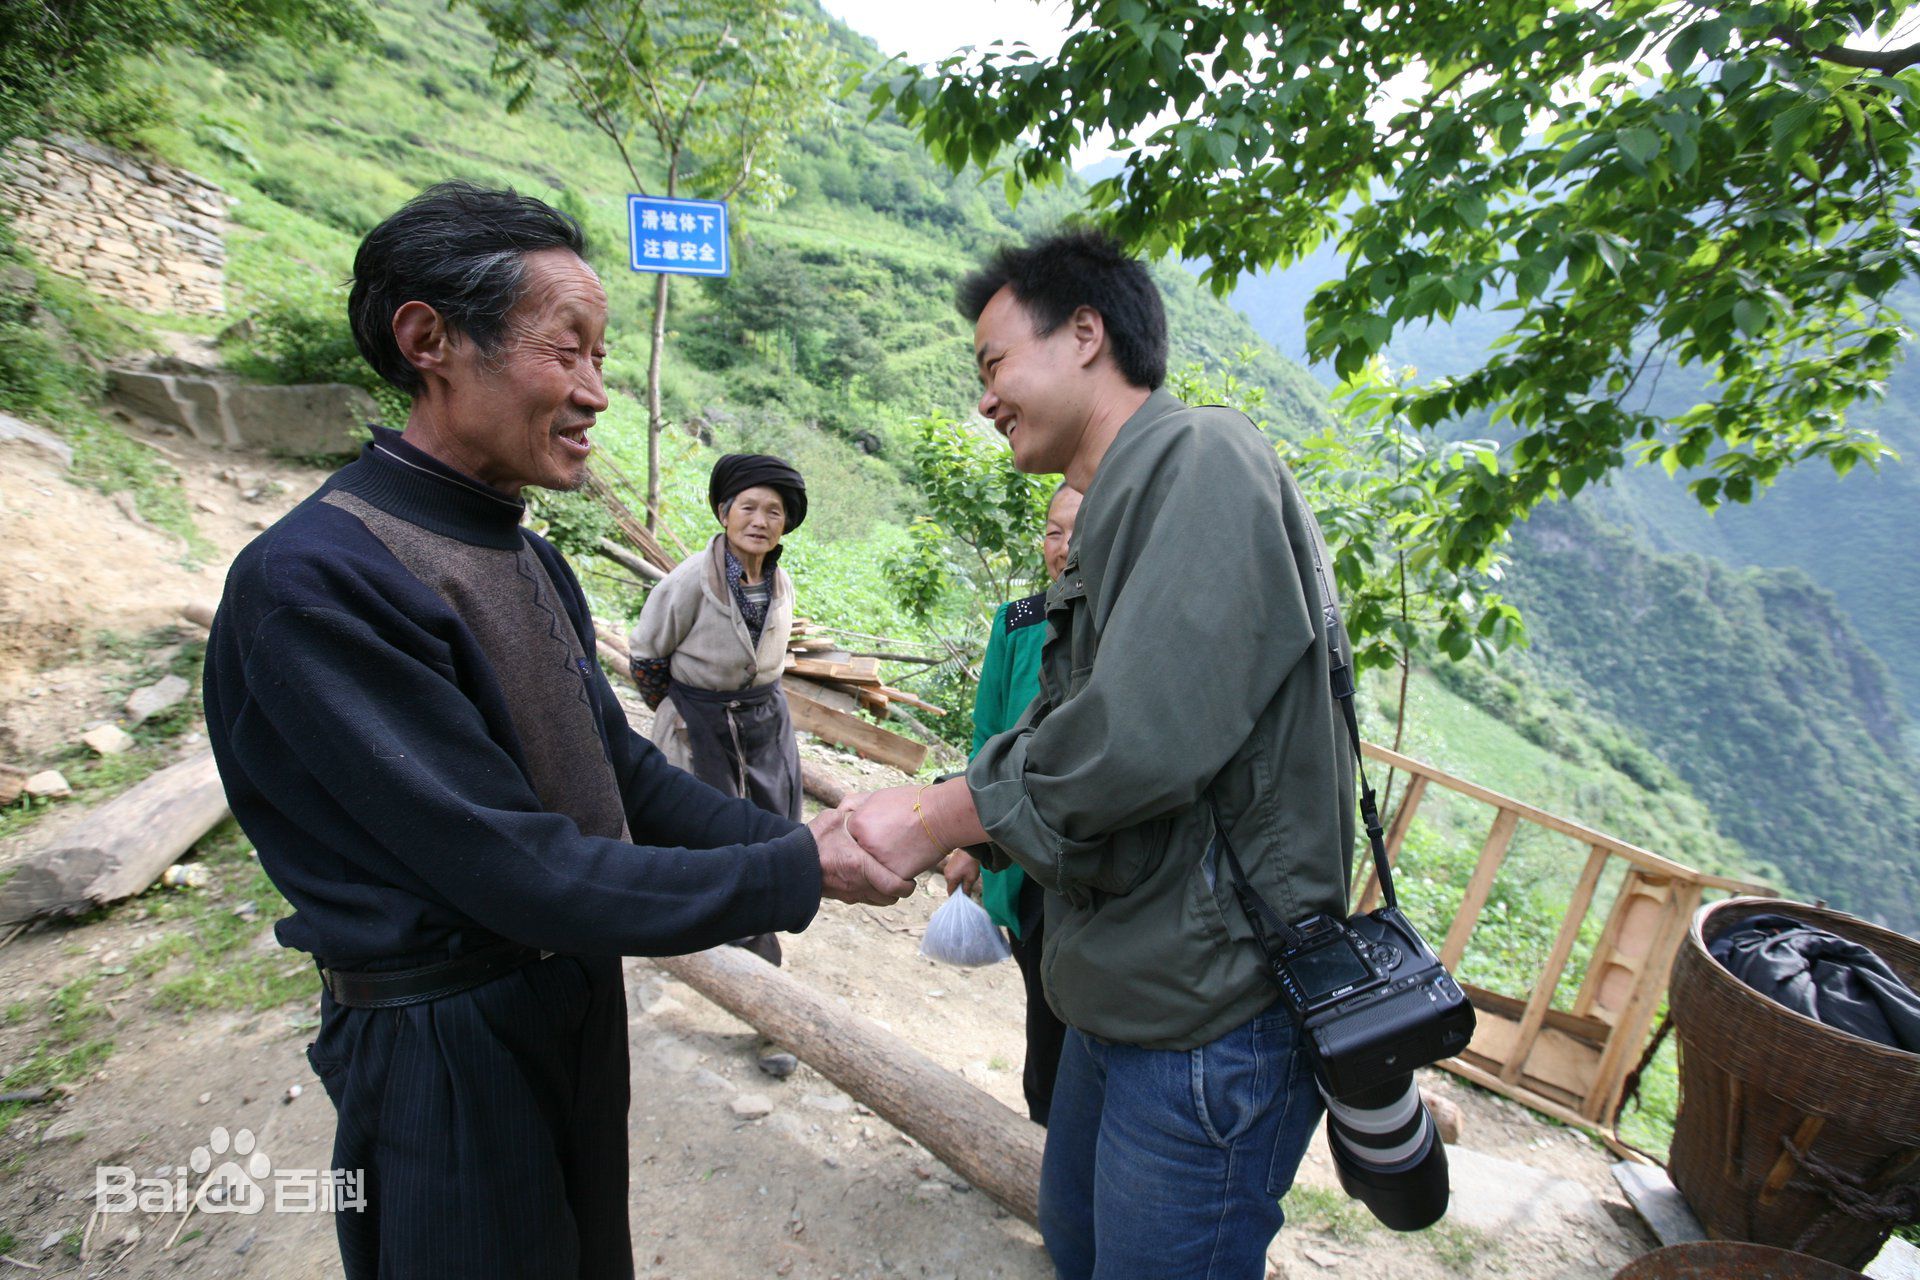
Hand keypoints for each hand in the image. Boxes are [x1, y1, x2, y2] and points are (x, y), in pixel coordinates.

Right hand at [808, 809, 913, 905]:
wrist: (788, 866)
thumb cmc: (811, 842)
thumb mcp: (832, 820)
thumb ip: (850, 812)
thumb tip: (863, 805)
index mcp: (859, 866)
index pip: (893, 887)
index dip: (907, 887)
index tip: (911, 881)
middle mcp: (856, 885)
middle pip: (888, 899)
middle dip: (898, 891)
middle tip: (903, 878)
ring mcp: (848, 893)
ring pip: (876, 901)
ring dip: (884, 893)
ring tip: (888, 878)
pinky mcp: (839, 897)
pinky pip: (862, 899)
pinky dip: (871, 893)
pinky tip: (868, 878)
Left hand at [839, 786, 953, 882]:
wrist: (942, 815)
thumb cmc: (912, 803)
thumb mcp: (878, 796)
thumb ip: (855, 804)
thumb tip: (841, 810)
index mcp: (856, 824)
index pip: (852, 839)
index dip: (868, 837)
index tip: (883, 833)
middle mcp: (863, 844)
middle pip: (862, 856)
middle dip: (875, 853)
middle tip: (893, 843)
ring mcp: (878, 862)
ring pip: (874, 871)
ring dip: (885, 865)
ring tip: (903, 850)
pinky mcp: (893, 876)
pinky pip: (890, 881)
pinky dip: (899, 875)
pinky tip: (911, 859)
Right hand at [942, 851, 981, 898]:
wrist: (970, 849)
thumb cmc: (970, 865)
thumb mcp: (970, 879)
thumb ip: (966, 889)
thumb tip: (965, 897)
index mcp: (950, 879)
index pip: (950, 892)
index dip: (956, 897)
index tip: (963, 898)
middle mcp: (946, 874)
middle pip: (951, 886)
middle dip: (958, 889)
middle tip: (967, 888)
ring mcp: (947, 868)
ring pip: (952, 880)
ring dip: (958, 882)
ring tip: (967, 879)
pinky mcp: (950, 864)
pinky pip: (952, 874)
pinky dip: (957, 876)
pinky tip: (965, 873)